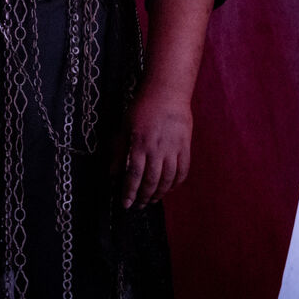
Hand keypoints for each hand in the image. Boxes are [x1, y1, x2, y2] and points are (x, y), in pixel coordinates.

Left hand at [120, 83, 192, 208]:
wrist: (167, 93)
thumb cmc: (143, 108)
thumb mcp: (124, 127)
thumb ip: (119, 151)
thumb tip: (112, 173)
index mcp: (139, 144)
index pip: (133, 175)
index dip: (129, 192)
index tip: (125, 203)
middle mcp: (157, 149)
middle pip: (151, 181)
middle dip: (143, 197)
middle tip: (138, 205)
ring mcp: (173, 149)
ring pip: (167, 179)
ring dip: (159, 193)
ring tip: (152, 200)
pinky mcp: (185, 147)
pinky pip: (183, 171)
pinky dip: (176, 183)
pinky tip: (169, 188)